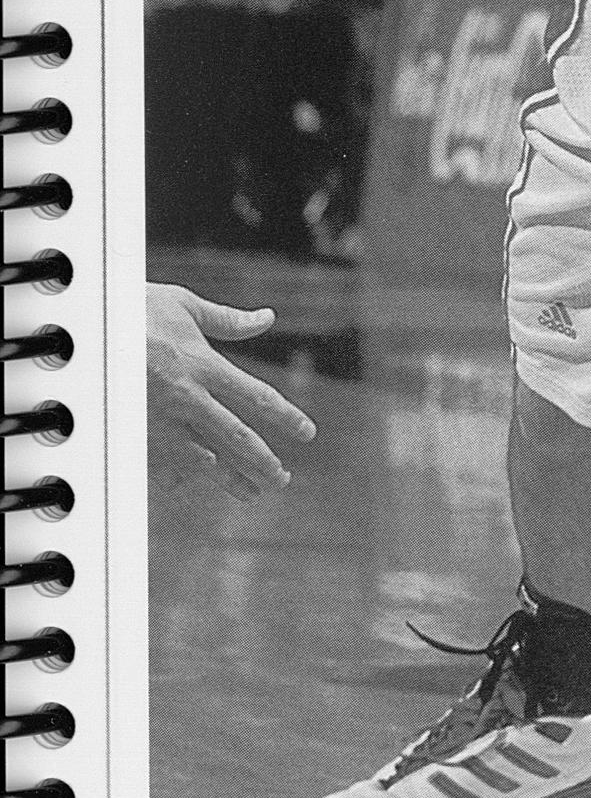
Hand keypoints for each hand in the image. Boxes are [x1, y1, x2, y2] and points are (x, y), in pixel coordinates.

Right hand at [147, 286, 317, 497]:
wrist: (76, 328)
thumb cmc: (128, 307)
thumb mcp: (182, 304)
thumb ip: (227, 320)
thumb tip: (266, 318)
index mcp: (204, 365)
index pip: (258, 397)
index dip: (287, 417)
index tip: (307, 433)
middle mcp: (186, 398)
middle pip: (237, 438)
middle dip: (263, 462)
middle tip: (282, 479)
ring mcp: (156, 420)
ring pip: (202, 461)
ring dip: (230, 479)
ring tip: (250, 493)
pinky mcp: (129, 433)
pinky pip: (156, 464)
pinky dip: (172, 478)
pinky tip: (184, 488)